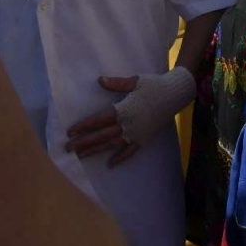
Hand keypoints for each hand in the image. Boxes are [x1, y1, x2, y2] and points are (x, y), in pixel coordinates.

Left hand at [64, 68, 196, 168]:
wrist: (177, 94)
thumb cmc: (155, 85)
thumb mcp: (135, 81)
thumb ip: (116, 84)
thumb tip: (100, 80)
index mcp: (124, 110)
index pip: (99, 120)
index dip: (84, 126)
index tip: (70, 131)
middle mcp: (128, 125)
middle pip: (101, 136)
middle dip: (83, 142)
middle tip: (68, 149)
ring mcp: (136, 134)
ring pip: (111, 145)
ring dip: (95, 151)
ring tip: (81, 156)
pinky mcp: (144, 138)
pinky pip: (130, 151)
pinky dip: (120, 158)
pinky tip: (110, 165)